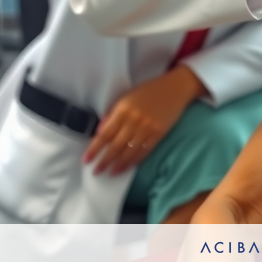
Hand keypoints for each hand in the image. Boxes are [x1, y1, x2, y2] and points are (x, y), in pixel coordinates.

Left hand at [83, 66, 204, 175]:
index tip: (86, 159)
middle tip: (96, 171)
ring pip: (129, 152)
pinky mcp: (159, 133)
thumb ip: (113, 113)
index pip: (105, 134)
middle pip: (115, 146)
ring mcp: (147, 128)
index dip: (94, 148)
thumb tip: (100, 131)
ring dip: (119, 165)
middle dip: (104, 161)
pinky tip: (127, 167)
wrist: (175, 88)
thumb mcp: (127, 96)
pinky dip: (135, 161)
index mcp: (123, 109)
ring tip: (110, 173)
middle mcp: (134, 120)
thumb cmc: (148, 91)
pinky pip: (144, 151)